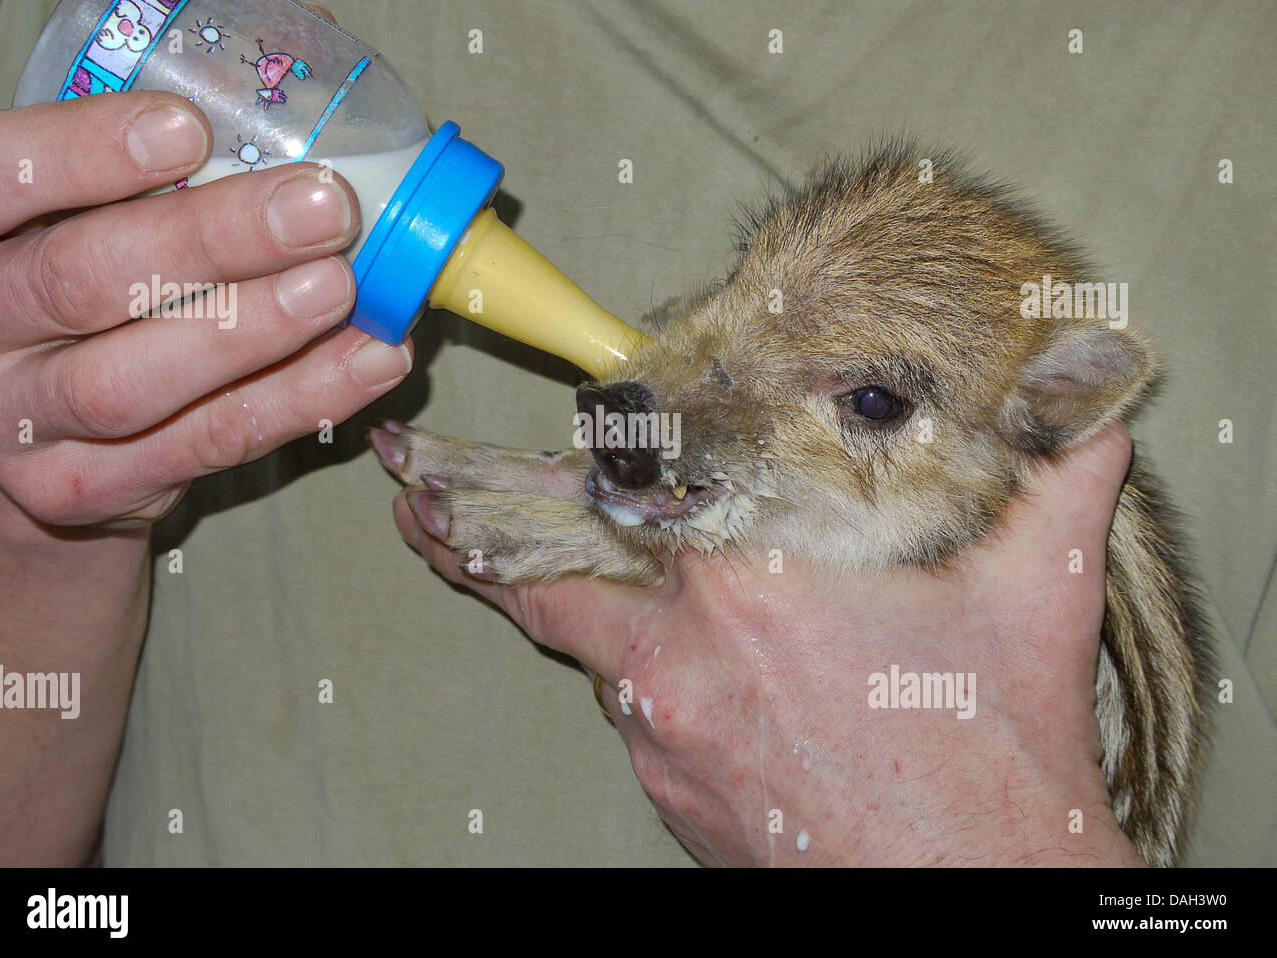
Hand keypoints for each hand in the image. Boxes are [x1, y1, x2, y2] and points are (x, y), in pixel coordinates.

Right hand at [0, 89, 412, 534]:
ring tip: (342, 286)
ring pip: (133, 380)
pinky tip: (369, 358)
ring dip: (253, 331)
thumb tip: (305, 43)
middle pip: (80, 280)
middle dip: (210, 240)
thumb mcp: (75, 208)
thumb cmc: (73, 285)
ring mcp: (25, 421)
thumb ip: (151, 147)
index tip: (187, 129)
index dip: (81, 153)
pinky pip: (206, 443)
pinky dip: (298, 400)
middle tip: (321, 206)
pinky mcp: (90, 487)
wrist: (32, 435)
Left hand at [394, 424, 1144, 865]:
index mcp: (743, 586)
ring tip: (545, 570)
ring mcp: (666, 740)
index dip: (525, 481)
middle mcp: (680, 661)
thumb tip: (1083, 407)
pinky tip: (692, 667)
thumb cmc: (996, 762)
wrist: (978, 896)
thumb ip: (1054, 481)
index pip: (603, 507)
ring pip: (602, 654)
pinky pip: (640, 714)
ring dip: (593, 614)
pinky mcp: (676, 798)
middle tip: (416, 505)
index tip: (441, 467)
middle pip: (552, 587)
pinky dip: (648, 679)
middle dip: (481, 544)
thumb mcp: (1036, 597)